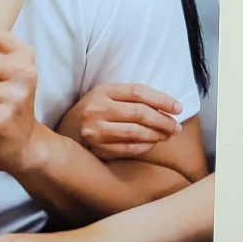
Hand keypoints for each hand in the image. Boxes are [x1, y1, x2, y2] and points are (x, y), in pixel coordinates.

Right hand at [65, 83, 181, 160]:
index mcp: (102, 91)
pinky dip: (145, 147)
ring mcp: (96, 131)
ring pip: (136, 133)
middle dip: (163, 121)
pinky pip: (128, 149)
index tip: (178, 108)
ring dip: (157, 135)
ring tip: (168, 135)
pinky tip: (152, 144)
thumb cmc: (92, 111)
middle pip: (139, 113)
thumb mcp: (105, 96)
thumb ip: (129, 97)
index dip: (162, 99)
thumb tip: (164, 105)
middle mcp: (97, 110)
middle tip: (176, 127)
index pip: (138, 92)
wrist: (64, 132)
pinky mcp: (97, 149)